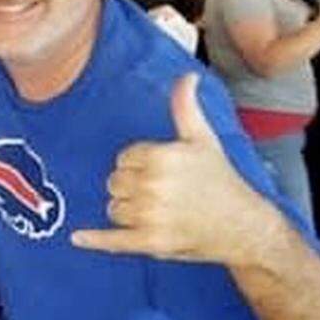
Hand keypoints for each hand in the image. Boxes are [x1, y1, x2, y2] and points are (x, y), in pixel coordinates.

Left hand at [70, 73, 271, 264]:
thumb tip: (187, 76)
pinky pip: (113, 241)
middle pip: (114, 183)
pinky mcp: (152, 242)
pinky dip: (94, 240)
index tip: (163, 171)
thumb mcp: (202, 138)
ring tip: (159, 211)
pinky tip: (77, 237)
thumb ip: (185, 106)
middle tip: (163, 192)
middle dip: (132, 187)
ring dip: (128, 211)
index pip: (123, 159)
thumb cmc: (220, 179)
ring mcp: (152, 216)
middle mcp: (154, 185)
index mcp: (161, 156)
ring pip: (114, 208)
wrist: (243, 224)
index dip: (139, 165)